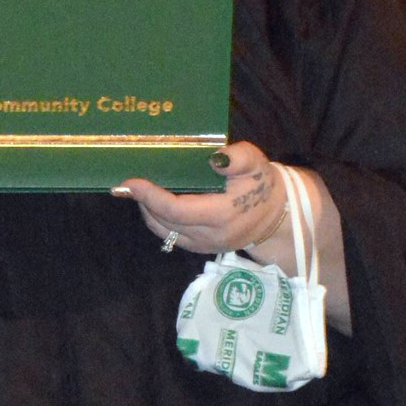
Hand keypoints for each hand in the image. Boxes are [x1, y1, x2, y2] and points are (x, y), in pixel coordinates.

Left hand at [110, 141, 284, 255]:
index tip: (130, 182)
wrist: (280, 215)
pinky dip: (158, 221)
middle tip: (125, 184)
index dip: (151, 197)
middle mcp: (212, 235)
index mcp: (223, 215)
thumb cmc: (263, 183)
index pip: (178, 210)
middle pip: (166, 222)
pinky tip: (151, 204)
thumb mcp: (255, 162)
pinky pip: (173, 237)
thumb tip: (214, 157)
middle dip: (142, 202)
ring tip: (136, 192)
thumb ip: (236, 158)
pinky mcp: (204, 247)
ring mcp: (207, 245)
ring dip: (147, 212)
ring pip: (165, 232)